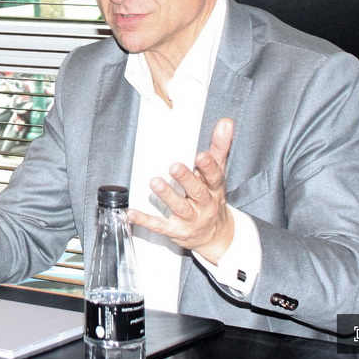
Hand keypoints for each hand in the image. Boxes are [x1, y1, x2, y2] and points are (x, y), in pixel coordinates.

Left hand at [128, 117, 235, 263]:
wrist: (216, 236)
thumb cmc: (212, 198)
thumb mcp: (218, 173)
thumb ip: (219, 148)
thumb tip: (225, 122)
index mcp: (215, 189)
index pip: (215, 176)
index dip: (208, 166)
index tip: (200, 156)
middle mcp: (205, 204)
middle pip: (197, 191)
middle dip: (186, 179)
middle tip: (174, 167)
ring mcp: (191, 219)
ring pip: (179, 207)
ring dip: (167, 195)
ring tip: (155, 183)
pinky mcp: (176, 231)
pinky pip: (160, 225)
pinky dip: (146, 220)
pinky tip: (132, 213)